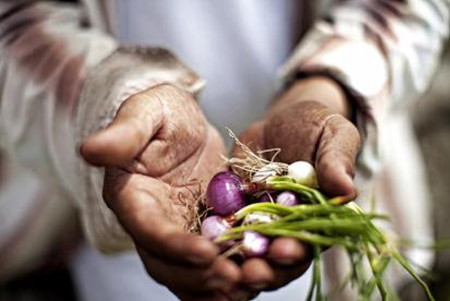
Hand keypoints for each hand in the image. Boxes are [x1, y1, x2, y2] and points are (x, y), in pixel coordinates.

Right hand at [81, 84, 240, 299]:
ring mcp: (177, 232)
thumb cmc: (163, 113)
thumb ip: (123, 134)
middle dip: (199, 275)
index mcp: (133, 197)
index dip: (174, 245)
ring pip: (188, 274)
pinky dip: (227, 279)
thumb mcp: (147, 113)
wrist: (184, 126)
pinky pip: (209, 266)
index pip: (149, 229)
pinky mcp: (200, 233)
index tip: (206, 252)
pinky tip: (253, 279)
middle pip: (167, 264)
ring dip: (216, 286)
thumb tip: (89, 150)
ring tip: (249, 283)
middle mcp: (151, 223)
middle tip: (235, 276)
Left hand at [230, 77, 360, 293]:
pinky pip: (223, 224)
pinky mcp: (235, 209)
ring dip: (238, 258)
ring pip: (249, 247)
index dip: (298, 249)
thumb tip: (346, 190)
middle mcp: (289, 225)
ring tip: (224, 262)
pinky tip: (204, 240)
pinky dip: (215, 234)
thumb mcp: (334, 135)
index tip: (284, 249)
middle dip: (266, 265)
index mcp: (320, 216)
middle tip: (252, 270)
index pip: (311, 240)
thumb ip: (338, 161)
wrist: (281, 121)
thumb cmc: (316, 127)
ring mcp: (260, 219)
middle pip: (278, 254)